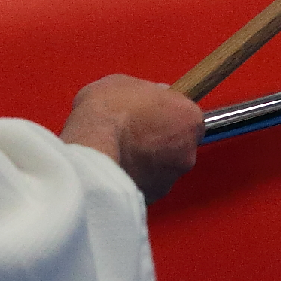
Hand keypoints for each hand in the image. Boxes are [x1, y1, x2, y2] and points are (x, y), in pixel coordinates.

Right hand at [60, 74, 203, 202]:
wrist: (91, 151)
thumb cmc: (108, 115)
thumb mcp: (122, 83)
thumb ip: (144, 90)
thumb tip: (148, 94)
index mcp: (188, 117)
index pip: (187, 115)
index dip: (167, 113)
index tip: (151, 113)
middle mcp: (188, 151)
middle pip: (178, 143)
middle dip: (159, 139)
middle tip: (133, 132)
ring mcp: (171, 177)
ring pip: (162, 167)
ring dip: (146, 161)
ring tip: (120, 151)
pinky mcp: (153, 197)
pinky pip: (146, 185)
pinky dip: (134, 178)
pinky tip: (116, 167)